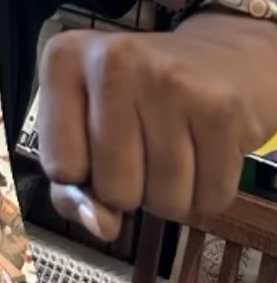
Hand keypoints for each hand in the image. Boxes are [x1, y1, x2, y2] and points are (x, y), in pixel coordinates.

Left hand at [36, 14, 276, 240]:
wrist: (224, 55)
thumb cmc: (140, 95)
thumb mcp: (86, 122)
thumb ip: (73, 184)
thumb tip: (100, 226)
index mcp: (63, 61)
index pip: (59, 167)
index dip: (82, 176)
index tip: (97, 146)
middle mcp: (111, 62)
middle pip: (113, 190)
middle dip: (131, 188)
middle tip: (145, 145)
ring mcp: (168, 82)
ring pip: (163, 201)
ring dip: (170, 193)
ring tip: (174, 146)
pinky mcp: (220, 108)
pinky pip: (209, 198)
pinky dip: (207, 191)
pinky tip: (204, 150)